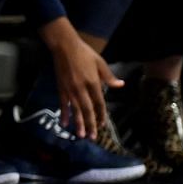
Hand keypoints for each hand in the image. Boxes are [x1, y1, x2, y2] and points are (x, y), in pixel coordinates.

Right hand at [45, 19, 120, 139]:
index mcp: (93, 82)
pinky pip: (63, 104)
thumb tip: (121, 85)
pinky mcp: (61, 88)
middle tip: (93, 137)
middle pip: (87, 110)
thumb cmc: (84, 53)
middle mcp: (82, 89)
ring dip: (78, 123)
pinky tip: (64, 123)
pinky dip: (64, 114)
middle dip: (90, 124)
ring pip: (75, 109)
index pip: (99, 103)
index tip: (103, 124)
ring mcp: (70, 90)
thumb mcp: (100, 62)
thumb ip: (109, 76)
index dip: (101, 115)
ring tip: (81, 135)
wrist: (64, 46)